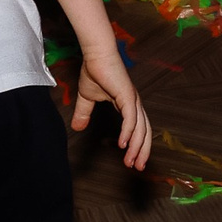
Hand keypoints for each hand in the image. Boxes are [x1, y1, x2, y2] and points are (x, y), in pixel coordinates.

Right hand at [71, 46, 150, 168]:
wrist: (95, 54)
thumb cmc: (94, 71)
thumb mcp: (87, 98)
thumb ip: (84, 113)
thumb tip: (77, 128)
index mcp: (129, 105)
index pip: (138, 129)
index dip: (137, 146)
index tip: (133, 161)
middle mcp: (134, 104)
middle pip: (144, 132)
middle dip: (142, 151)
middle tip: (138, 167)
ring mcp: (133, 100)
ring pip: (139, 129)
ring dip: (136, 147)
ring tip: (131, 162)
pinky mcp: (128, 95)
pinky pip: (130, 118)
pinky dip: (129, 132)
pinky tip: (123, 144)